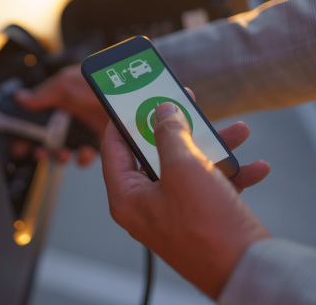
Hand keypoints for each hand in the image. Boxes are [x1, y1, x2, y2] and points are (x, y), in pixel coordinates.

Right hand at [14, 64, 106, 165]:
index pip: (37, 119)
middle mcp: (72, 116)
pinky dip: (82, 158)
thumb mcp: (68, 83)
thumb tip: (22, 98)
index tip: (20, 144)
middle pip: (47, 137)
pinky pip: (86, 155)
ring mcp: (86, 129)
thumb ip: (44, 93)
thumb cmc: (102, 81)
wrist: (131, 91)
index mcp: (60, 101)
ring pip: (65, 149)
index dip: (26, 132)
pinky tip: (84, 153)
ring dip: (60, 154)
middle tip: (38, 152)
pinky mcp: (100, 142)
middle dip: (41, 147)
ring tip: (61, 154)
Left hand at [101, 102, 270, 299]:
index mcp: (127, 195)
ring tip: (237, 131)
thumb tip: (163, 110)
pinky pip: (208, 187)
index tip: (133, 97)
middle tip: (185, 103)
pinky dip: (230, 175)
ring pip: (186, 167)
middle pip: (154, 153)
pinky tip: (255, 167)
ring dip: (213, 148)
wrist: (246, 271)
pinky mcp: (198, 218)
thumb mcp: (184, 168)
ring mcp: (172, 212)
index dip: (122, 119)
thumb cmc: (206, 226)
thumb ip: (170, 133)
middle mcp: (145, 204)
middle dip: (177, 128)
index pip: (113, 147)